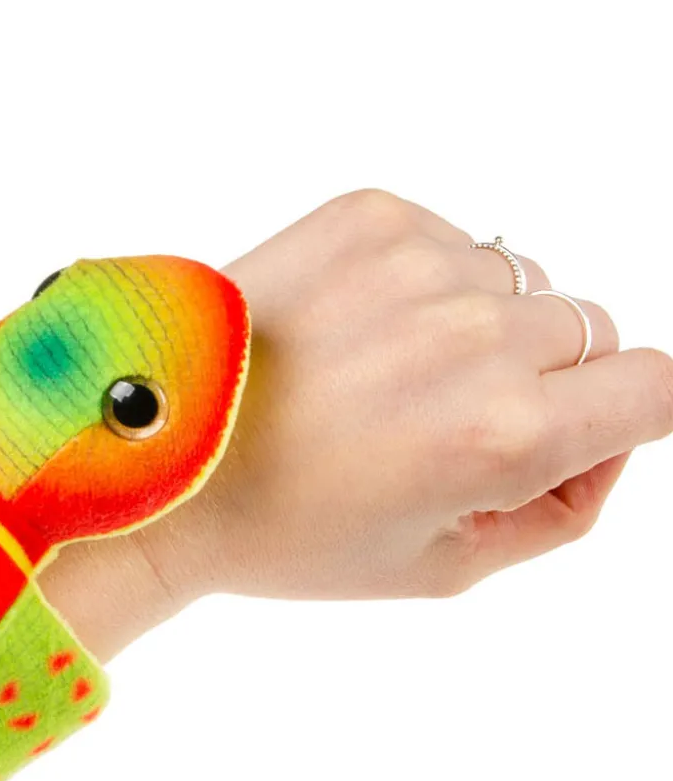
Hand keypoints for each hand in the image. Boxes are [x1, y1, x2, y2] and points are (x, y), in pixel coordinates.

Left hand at [129, 189, 672, 612]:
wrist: (157, 458)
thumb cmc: (288, 528)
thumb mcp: (443, 564)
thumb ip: (563, 504)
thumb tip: (611, 431)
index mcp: (506, 431)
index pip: (658, 385)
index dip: (625, 414)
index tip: (577, 428)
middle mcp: (473, 333)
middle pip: (586, 329)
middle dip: (542, 376)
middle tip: (442, 421)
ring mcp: (417, 263)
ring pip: (519, 279)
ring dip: (479, 323)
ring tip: (382, 374)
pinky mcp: (366, 215)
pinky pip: (451, 239)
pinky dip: (423, 281)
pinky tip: (351, 330)